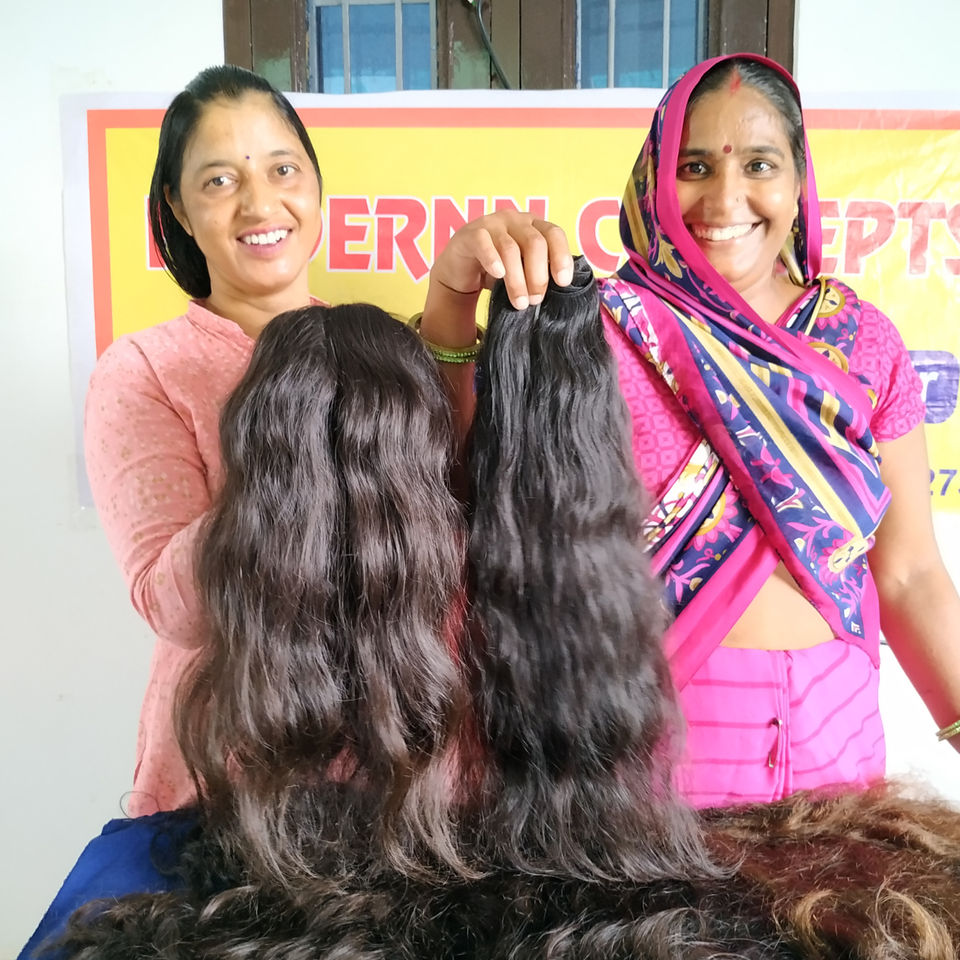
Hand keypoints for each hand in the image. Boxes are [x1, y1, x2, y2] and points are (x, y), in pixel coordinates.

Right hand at [431, 210, 573, 309]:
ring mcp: (492, 223)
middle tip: (535, 300)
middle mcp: (515, 220)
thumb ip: (539, 273)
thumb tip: (560, 294)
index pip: (554, 234)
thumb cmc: (497, 270)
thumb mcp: (523, 270)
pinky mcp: (471, 233)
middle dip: (538, 275)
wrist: (460, 270)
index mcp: (533, 225)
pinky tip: (498, 275)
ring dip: (517, 279)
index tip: (563, 283)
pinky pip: (484, 243)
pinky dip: (492, 259)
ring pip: (510, 248)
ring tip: (519, 302)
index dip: (561, 256)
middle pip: (534, 242)